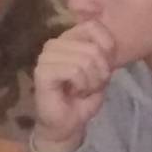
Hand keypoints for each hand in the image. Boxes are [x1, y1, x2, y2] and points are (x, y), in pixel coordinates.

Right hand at [29, 19, 117, 151]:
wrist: (67, 125)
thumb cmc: (83, 98)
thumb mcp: (101, 71)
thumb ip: (104, 53)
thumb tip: (109, 46)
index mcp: (68, 38)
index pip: (94, 26)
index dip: (108, 47)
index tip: (104, 68)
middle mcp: (54, 43)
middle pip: (92, 47)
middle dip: (100, 71)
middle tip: (91, 85)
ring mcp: (46, 57)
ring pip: (84, 59)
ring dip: (91, 81)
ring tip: (82, 90)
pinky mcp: (42, 72)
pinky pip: (74, 70)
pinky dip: (81, 85)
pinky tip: (74, 93)